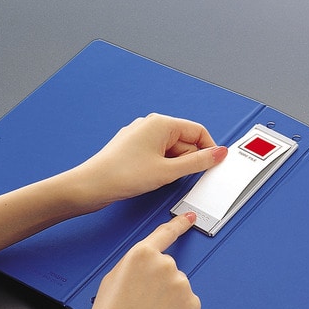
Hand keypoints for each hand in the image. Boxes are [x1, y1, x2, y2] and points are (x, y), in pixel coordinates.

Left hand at [73, 113, 227, 211]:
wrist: (90, 186)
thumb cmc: (121, 175)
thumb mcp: (168, 171)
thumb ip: (198, 162)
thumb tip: (218, 154)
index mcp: (161, 123)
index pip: (198, 131)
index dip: (209, 149)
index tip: (214, 165)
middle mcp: (151, 124)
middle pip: (185, 141)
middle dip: (188, 160)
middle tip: (179, 177)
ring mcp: (141, 135)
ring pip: (172, 149)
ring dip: (174, 165)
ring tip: (160, 178)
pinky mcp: (135, 147)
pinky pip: (159, 154)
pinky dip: (162, 166)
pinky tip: (153, 177)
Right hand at [85, 213, 200, 308]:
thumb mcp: (111, 280)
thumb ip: (133, 263)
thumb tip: (144, 263)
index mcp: (142, 254)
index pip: (166, 232)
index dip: (180, 223)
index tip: (190, 217)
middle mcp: (165, 264)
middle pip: (168, 265)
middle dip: (159, 279)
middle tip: (142, 299)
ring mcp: (181, 283)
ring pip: (178, 284)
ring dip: (169, 295)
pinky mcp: (192, 302)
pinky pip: (187, 301)